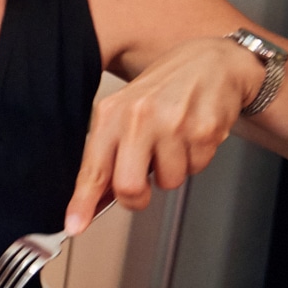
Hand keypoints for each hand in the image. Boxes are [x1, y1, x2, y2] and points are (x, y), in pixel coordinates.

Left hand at [66, 37, 259, 232]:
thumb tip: (98, 197)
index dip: (83, 202)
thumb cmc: (164, 90)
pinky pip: (196, 168)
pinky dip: (194, 159)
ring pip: (168, 182)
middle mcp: (138, 118)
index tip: (75, 224)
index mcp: (111, 114)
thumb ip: (110, 153)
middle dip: (137, 197)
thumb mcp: (125, 112)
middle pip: (129, 187)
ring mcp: (173, 125)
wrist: (211, 62)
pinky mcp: (203, 131)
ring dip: (172, 171)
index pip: (93, 169)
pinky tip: (191, 136)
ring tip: (173, 143)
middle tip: (144, 185)